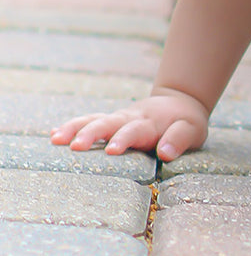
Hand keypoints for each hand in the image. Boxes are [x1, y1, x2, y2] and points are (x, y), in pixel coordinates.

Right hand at [50, 88, 208, 160]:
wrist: (179, 102)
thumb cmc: (185, 122)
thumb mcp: (192, 129)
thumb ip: (180, 139)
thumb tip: (165, 153)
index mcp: (150, 123)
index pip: (135, 130)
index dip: (123, 139)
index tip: (111, 150)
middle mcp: (130, 118)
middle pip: (108, 123)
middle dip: (91, 133)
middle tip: (74, 145)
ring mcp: (118, 119)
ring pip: (94, 120)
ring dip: (75, 128)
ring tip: (55, 139)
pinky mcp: (110, 122)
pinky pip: (89, 121)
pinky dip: (72, 126)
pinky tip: (53, 135)